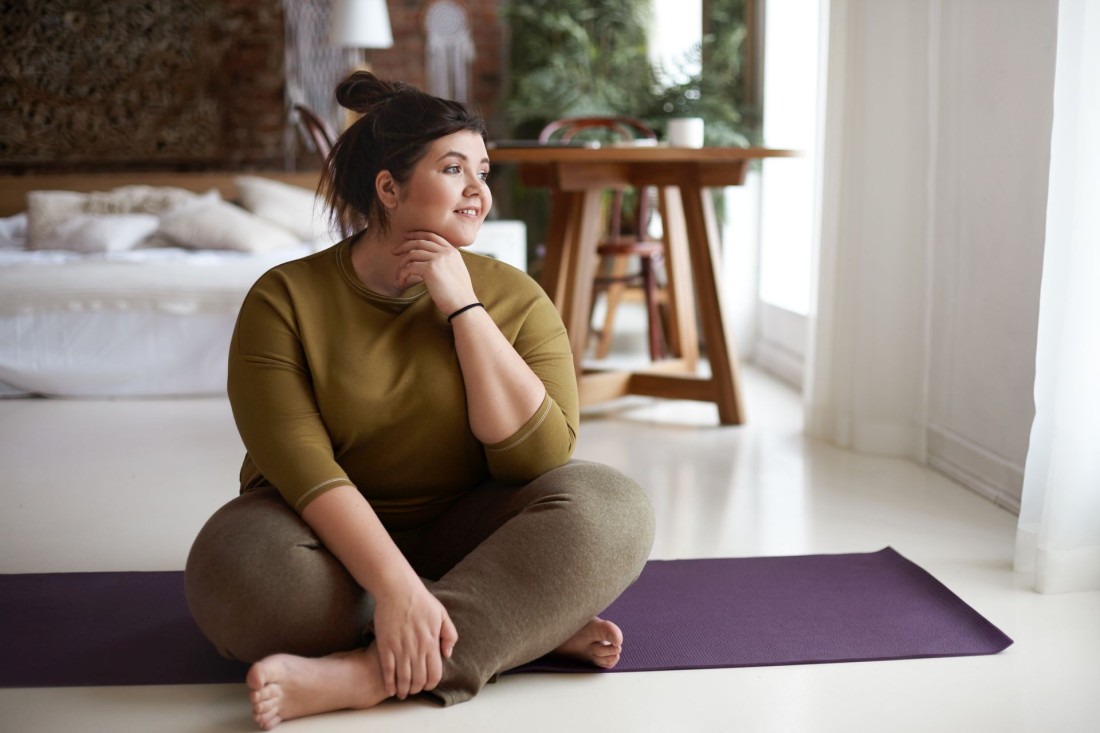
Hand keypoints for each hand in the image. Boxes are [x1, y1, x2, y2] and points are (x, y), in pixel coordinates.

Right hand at [371, 576, 458, 698]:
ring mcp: (400, 648)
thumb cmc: (421, 600)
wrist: (397, 589)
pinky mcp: (385, 645)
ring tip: (401, 693)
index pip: (435, 673)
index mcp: (432, 642)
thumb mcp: (442, 614)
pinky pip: (387, 671)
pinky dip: (389, 683)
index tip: (427, 685)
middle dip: (416, 689)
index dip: (431, 684)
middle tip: (413, 690)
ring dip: (403, 690)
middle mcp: (417, 649)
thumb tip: (447, 654)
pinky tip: (389, 689)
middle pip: (419, 680)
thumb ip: (449, 634)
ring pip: (403, 679)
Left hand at [393, 231, 476, 315]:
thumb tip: (429, 263)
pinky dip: (402, 274)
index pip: (432, 236)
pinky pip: (409, 267)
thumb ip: (445, 262)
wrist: (464, 305)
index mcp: (452, 251)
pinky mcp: (430, 269)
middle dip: (404, 245)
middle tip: (395, 252)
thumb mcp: (456, 272)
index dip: (417, 235)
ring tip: (399, 275)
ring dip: (402, 265)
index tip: (407, 237)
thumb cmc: (459, 294)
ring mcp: (438, 259)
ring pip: (412, 254)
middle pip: (420, 242)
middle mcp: (445, 252)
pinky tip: (402, 282)